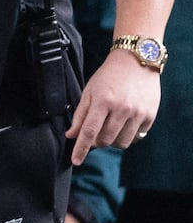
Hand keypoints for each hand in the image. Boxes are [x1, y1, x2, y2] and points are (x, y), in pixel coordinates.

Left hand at [66, 49, 160, 164]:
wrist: (136, 62)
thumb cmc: (108, 76)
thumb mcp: (89, 91)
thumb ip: (80, 114)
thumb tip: (71, 135)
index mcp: (103, 101)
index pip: (89, 132)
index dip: (80, 148)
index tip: (75, 161)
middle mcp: (121, 109)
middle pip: (105, 140)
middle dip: (96, 142)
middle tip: (95, 132)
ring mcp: (137, 113)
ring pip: (121, 143)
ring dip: (112, 140)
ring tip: (110, 126)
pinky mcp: (150, 116)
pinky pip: (136, 137)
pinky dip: (128, 134)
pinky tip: (125, 122)